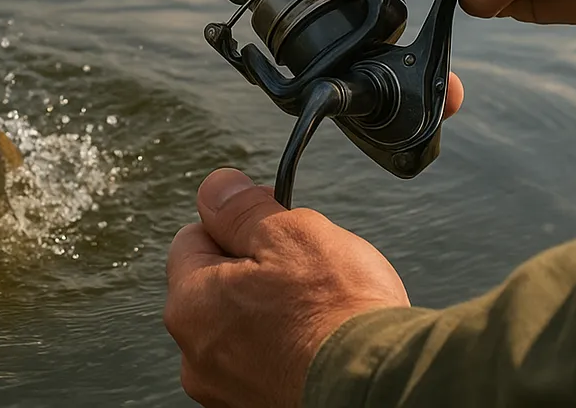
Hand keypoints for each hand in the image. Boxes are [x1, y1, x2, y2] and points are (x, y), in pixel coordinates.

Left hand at [164, 169, 407, 407]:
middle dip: (255, 267)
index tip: (274, 220)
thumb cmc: (338, 314)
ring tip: (319, 307)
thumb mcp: (288, 233)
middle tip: (303, 264)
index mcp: (191, 306)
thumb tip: (216, 188)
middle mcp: (197, 357)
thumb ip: (241, 208)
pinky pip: (266, 360)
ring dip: (272, 309)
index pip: (194, 237)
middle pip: (218, 284)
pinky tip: (321, 341)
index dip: (237, 221)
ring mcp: (227, 391)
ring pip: (243, 324)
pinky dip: (288, 347)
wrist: (384, 387)